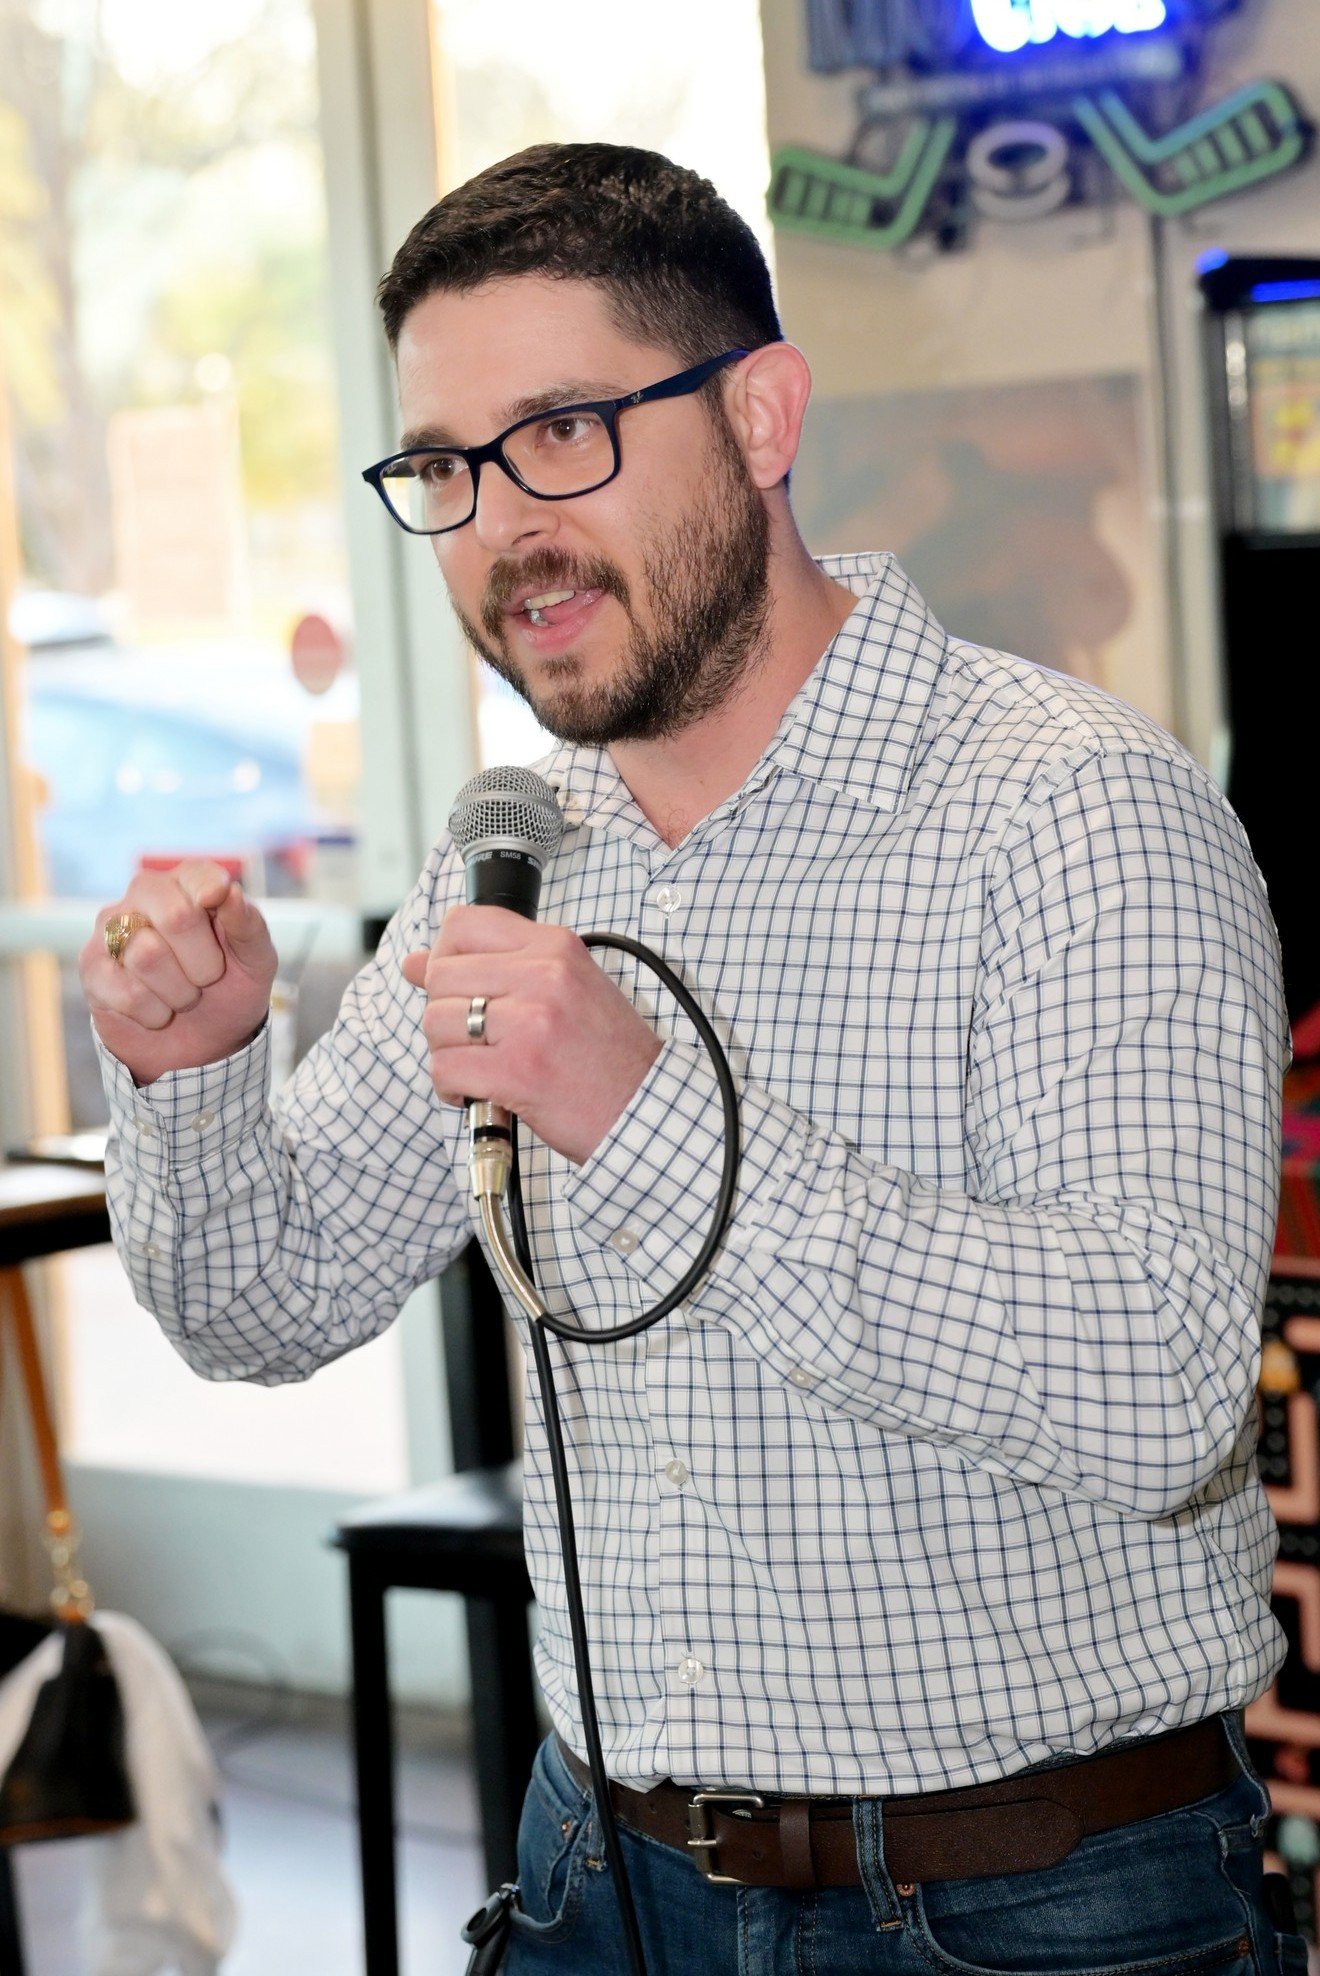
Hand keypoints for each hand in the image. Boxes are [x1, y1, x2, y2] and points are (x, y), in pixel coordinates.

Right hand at [79, 861, 277, 1085]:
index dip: (212, 893)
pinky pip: (128, 992)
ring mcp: (111, 929)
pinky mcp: (92, 967)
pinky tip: (157, 1011)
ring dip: (180, 992)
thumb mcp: (255, 961)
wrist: (201, 1044)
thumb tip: (229, 892)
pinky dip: (155, 1013)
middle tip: (208, 978)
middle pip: (176, 916)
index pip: (197, 875)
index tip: (218, 904)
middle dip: (204, 963)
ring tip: (183, 996)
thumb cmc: (229, 990)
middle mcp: (144, 897)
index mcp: (187, 885)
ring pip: (148, 956)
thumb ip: (248, 924)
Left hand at [402, 905, 661, 1165]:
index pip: (463, 924)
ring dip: (447, 1052)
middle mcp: (542, 974)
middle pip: (440, 976)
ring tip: (480, 1067)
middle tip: (475, 1038)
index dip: (445, 957)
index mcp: (555, 946)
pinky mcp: (517, 1070)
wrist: (648, 1107)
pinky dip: (452, 1088)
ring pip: (435, 1022)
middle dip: (444, 1012)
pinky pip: (445, 1069)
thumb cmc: (608, 1055)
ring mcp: (529, 1021)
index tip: (458, 987)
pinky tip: (479, 1092)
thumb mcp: (564, 988)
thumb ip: (494, 967)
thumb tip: (416, 962)